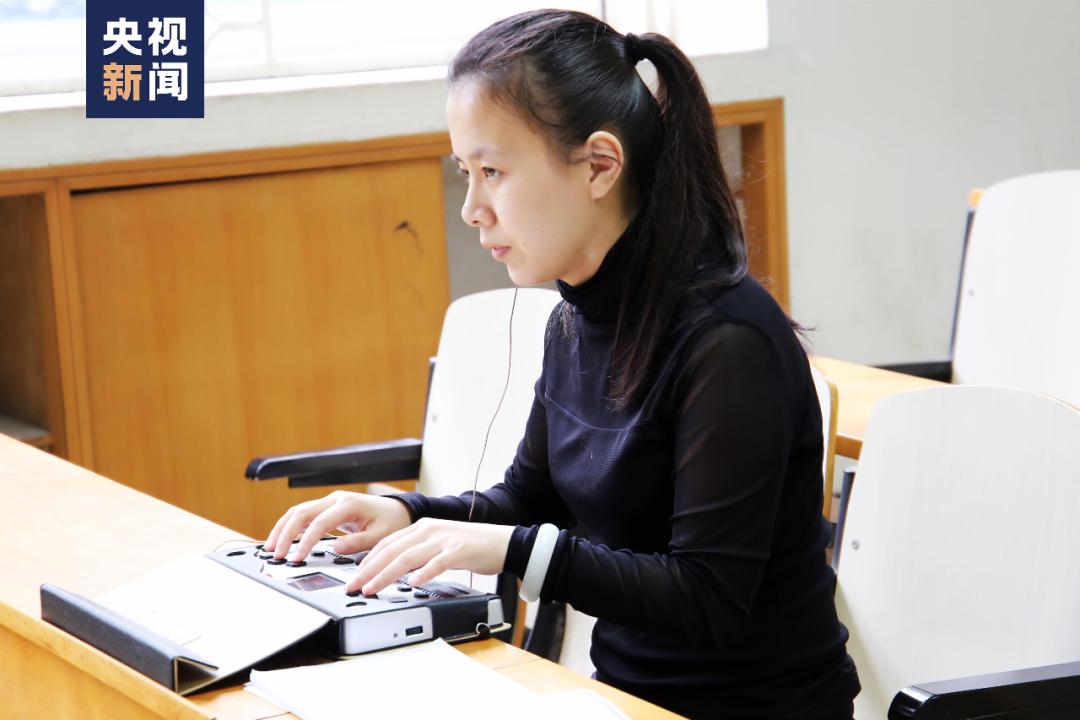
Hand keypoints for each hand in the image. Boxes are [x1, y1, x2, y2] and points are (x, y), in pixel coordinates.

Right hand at [263, 490, 411, 562]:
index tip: (296, 558)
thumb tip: (335, 549)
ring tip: (271, 548)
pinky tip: (281, 539)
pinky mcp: (327, 507)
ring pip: (298, 511)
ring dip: (283, 528)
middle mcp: (336, 499)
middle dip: (285, 533)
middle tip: (276, 554)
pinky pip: (304, 514)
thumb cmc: (391, 522)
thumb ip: (358, 543)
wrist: (397, 510)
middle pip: (301, 512)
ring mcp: (330, 501)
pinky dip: (290, 526)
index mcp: (348, 504)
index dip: (305, 541)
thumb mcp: (381, 536)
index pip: (319, 523)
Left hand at [348, 518, 513, 594]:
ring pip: (408, 556)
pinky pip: (438, 562)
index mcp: (422, 527)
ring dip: (387, 574)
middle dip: (369, 570)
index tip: (354, 577)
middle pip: (392, 550)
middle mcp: (429, 530)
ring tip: (372, 588)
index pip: (387, 544)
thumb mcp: (438, 545)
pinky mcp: (460, 550)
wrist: (503, 541)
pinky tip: (414, 583)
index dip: (367, 561)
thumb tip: (395, 570)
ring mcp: (444, 540)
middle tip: (354, 586)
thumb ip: (418, 554)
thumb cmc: (471, 546)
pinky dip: (425, 572)